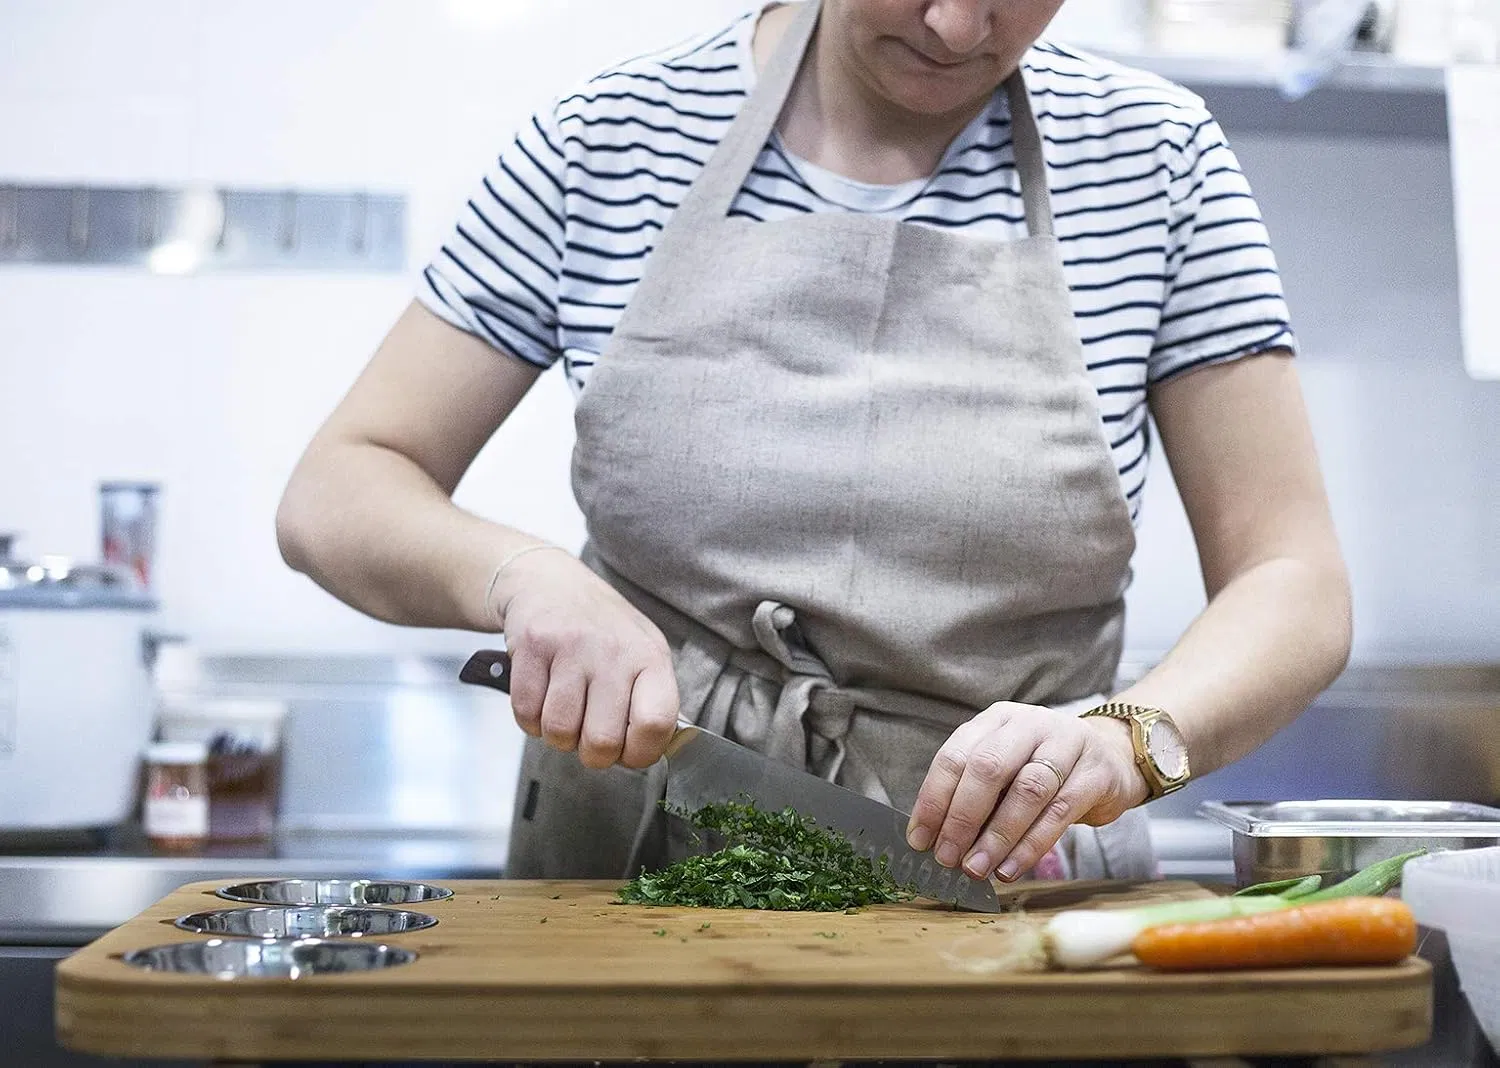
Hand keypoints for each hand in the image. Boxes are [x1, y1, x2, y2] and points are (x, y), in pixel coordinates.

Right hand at [492, 549, 678, 770]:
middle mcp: (614, 651)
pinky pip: (525, 714)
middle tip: (589, 735)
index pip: (656, 723)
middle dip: (591, 753)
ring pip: (559, 731)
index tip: (629, 752)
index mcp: (650, 657)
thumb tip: (652, 750)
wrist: (550, 583)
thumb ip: (651, 701)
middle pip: (601, 741)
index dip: (640, 753)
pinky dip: (530, 718)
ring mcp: (571, 647)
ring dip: (557, 735)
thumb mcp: (642, 653)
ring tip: (565, 710)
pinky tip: (542, 696)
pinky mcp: (532, 646)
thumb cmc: (602, 629)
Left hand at [906, 702, 1149, 881]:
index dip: (933, 800)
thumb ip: (974, 794)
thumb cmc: (1044, 769)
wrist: (1112, 757)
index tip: (919, 840)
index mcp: (997, 720)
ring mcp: (1066, 744)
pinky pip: (1059, 812)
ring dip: (996, 836)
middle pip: (987, 768)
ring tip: (976, 868)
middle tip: (946, 857)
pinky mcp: (1095, 773)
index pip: (955, 756)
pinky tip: (1010, 868)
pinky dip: (1031, 845)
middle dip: (961, 817)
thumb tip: (934, 839)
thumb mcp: (1006, 769)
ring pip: (1026, 791)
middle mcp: (1029, 724)